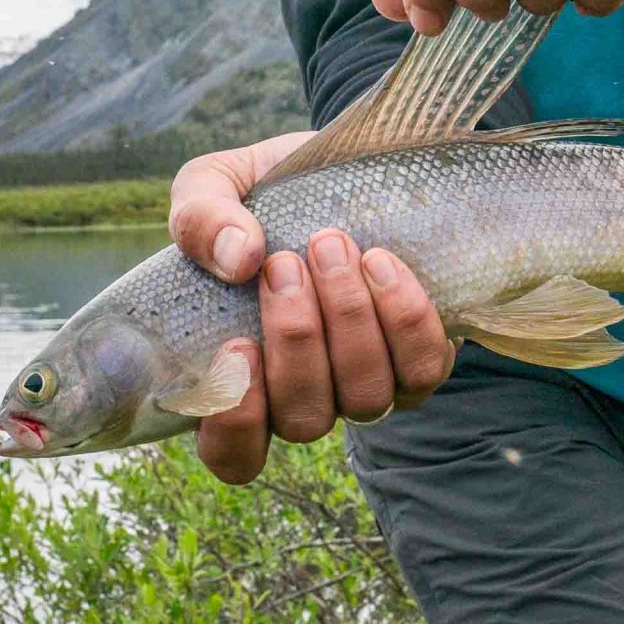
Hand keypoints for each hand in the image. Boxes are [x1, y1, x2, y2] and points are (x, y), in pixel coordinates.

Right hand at [168, 134, 458, 484]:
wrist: (338, 168)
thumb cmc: (259, 195)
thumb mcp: (210, 186)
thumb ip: (200, 219)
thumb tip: (238, 259)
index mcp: (240, 381)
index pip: (232, 455)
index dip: (235, 421)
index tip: (236, 345)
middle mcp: (305, 398)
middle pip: (304, 419)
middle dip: (296, 340)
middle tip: (284, 264)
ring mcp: (365, 385)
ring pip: (365, 398)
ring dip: (348, 322)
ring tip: (331, 247)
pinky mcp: (419, 360)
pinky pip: (423, 367)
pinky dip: (403, 318)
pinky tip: (380, 262)